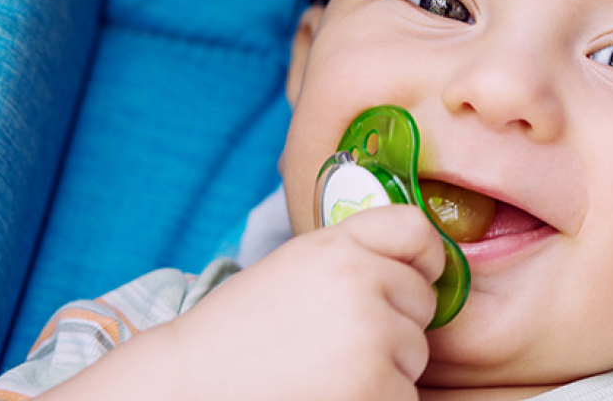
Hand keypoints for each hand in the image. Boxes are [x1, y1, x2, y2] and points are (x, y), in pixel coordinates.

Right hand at [172, 205, 444, 400]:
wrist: (188, 388)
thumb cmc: (242, 333)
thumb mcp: (296, 267)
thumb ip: (355, 256)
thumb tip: (424, 265)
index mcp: (338, 246)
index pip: (416, 229)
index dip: (424, 256)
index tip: (414, 275)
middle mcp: (360, 282)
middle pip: (422, 302)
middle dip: (393, 324)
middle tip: (332, 342)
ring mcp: (371, 337)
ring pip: (416, 354)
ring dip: (385, 369)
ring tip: (323, 371)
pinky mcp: (376, 387)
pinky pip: (405, 394)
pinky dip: (377, 400)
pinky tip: (329, 395)